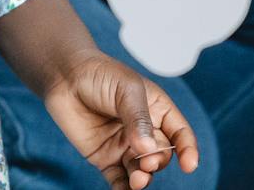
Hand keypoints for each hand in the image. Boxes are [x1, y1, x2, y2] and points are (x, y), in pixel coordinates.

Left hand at [41, 53, 198, 188]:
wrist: (65, 77)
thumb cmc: (100, 74)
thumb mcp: (127, 89)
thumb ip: (138, 119)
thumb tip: (147, 148)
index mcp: (157, 110)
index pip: (179, 133)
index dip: (187, 149)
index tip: (188, 164)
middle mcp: (143, 131)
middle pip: (161, 155)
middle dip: (158, 161)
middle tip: (146, 160)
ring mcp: (124, 146)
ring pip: (142, 170)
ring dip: (143, 178)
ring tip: (137, 179)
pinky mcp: (105, 158)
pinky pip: (118, 180)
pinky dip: (123, 189)